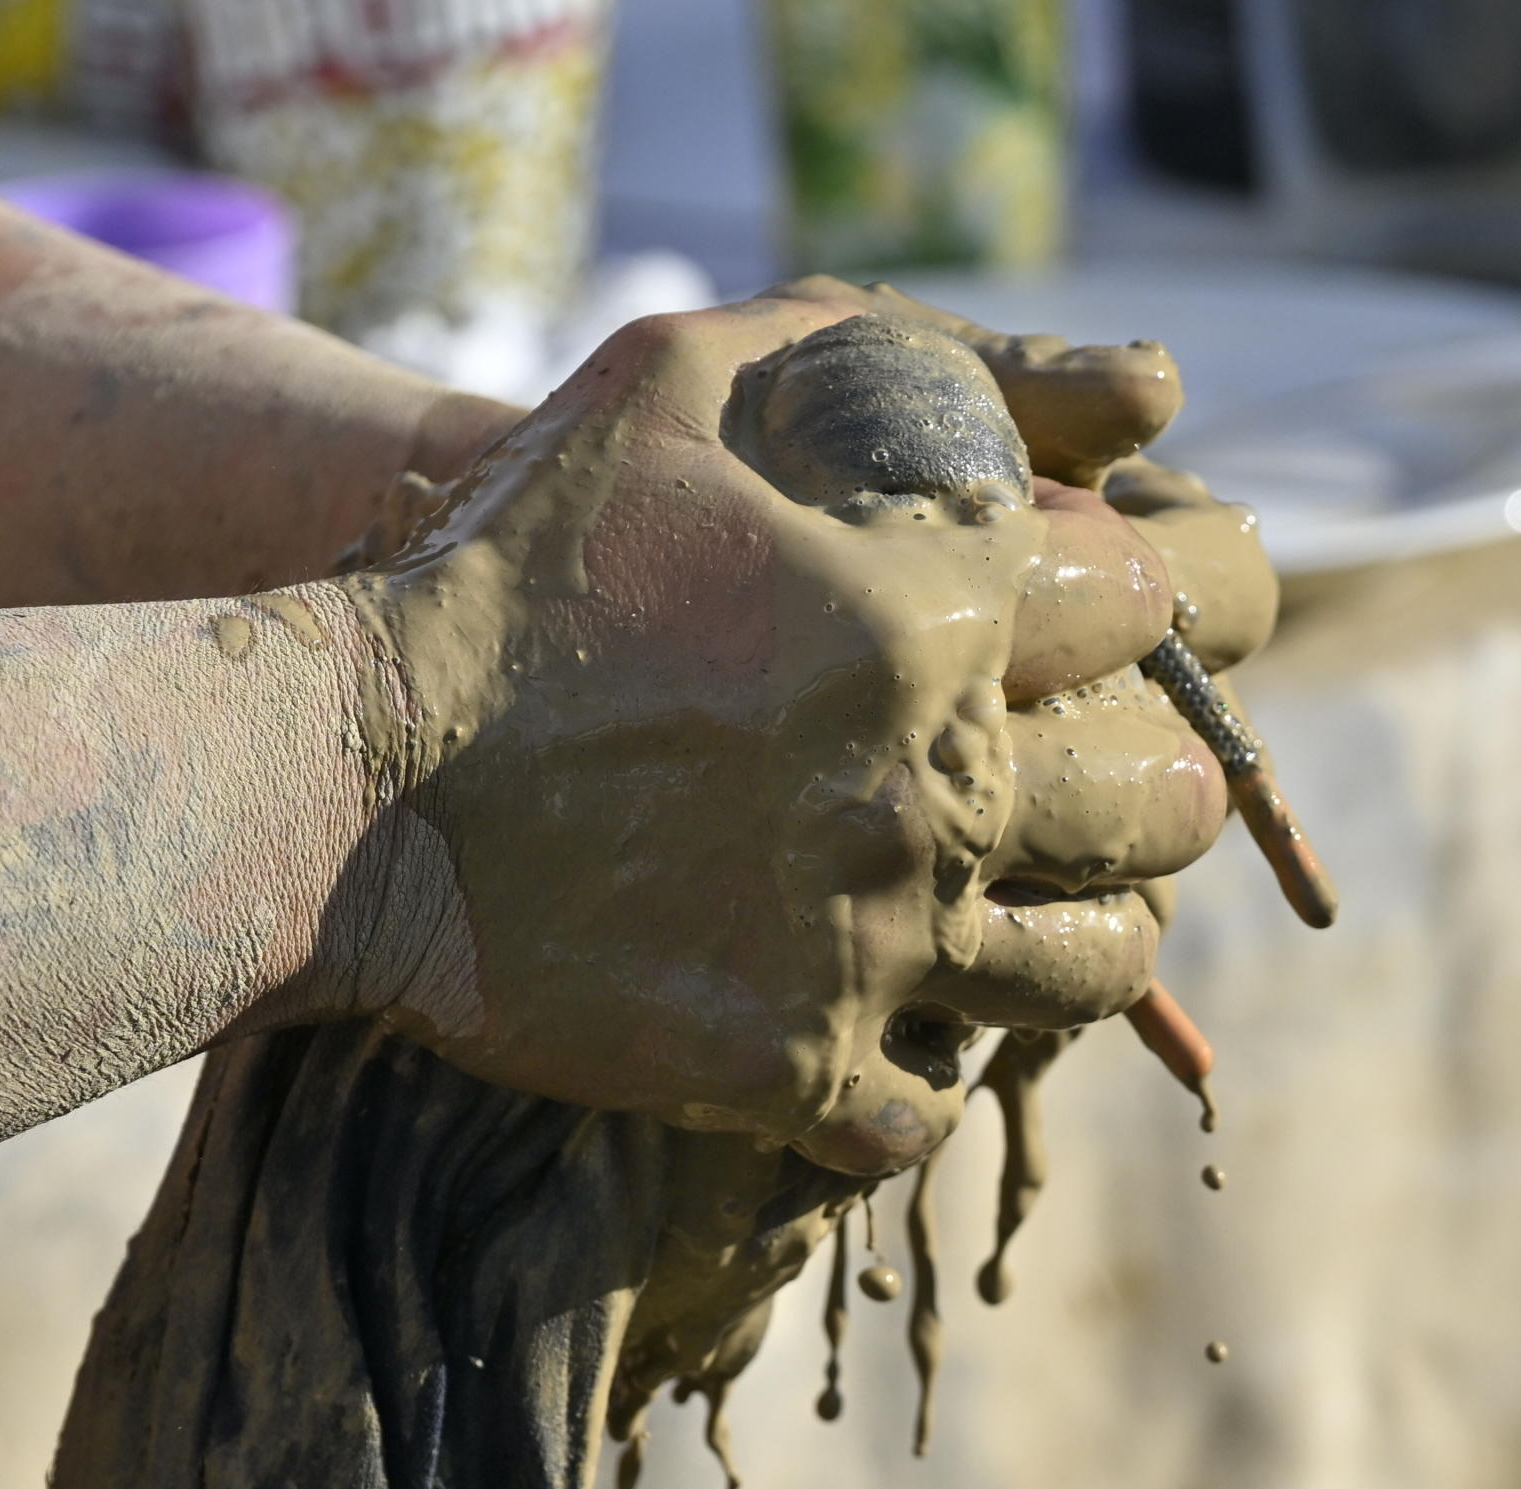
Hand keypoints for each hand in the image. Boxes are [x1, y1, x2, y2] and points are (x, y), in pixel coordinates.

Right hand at [343, 291, 1267, 1174]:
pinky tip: (896, 1033)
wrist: (349, 791)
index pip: (1140, 607)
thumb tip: (1096, 383)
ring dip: (1099, 934)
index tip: (1094, 621)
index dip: (1126, 604)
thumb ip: (872, 348)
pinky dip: (925, 1076)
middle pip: (1160, 800)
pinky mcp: (796, 1071)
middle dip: (1171, 778)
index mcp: (932, 620)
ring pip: (1088, 970)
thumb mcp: (669, 384)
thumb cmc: (506, 573)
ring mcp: (873, 948)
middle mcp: (936, 792)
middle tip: (1152, 778)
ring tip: (1075, 912)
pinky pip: (932, 1109)